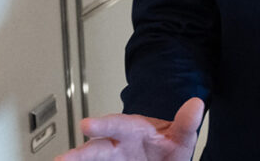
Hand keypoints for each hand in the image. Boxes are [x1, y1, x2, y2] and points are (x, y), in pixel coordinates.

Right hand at [55, 97, 203, 160]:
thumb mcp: (181, 137)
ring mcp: (110, 158)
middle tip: (62, 159)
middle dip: (80, 153)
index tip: (87, 124)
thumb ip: (185, 124)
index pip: (119, 125)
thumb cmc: (168, 147)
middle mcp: (117, 144)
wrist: (162, 160)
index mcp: (134, 129)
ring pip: (90, 158)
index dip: (103, 125)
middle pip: (97, 148)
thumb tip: (197, 104)